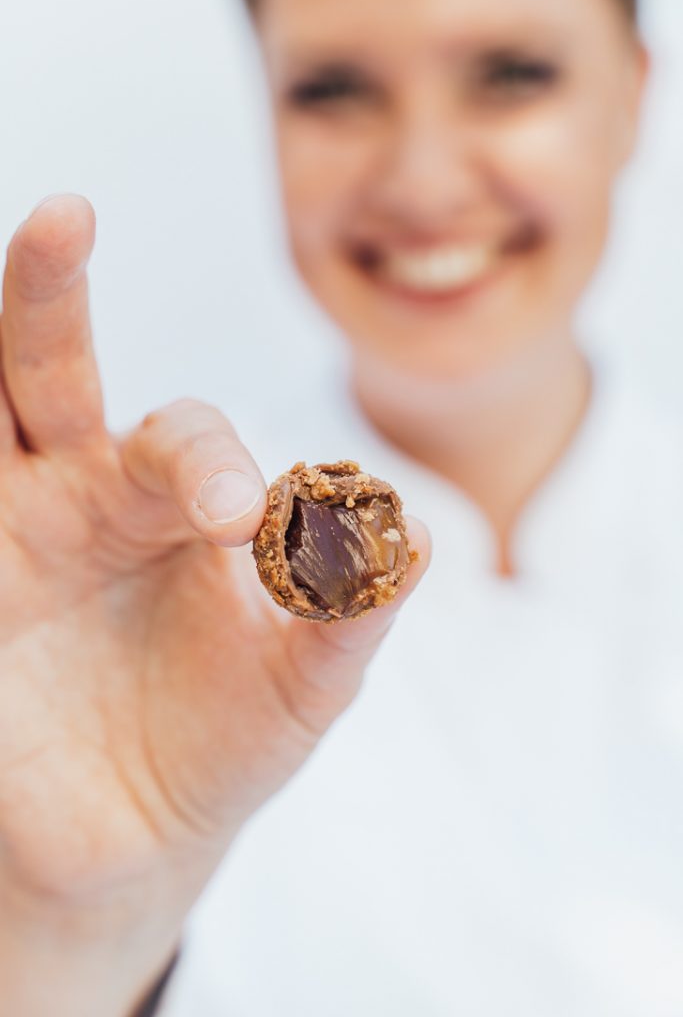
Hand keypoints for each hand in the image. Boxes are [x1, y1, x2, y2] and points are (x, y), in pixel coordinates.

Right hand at [0, 195, 429, 1015]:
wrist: (139, 837)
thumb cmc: (228, 739)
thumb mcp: (304, 683)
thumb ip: (352, 612)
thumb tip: (417, 535)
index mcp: (176, 501)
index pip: (186, 438)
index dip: (207, 462)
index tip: (234, 517)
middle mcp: (81, 495)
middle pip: (52, 369)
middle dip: (50, 295)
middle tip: (64, 217)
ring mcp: (9, 537)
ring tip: (13, 250)